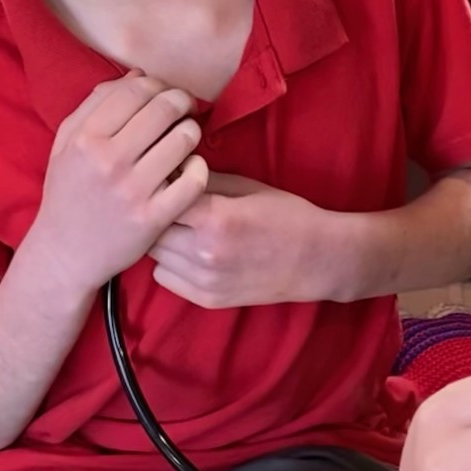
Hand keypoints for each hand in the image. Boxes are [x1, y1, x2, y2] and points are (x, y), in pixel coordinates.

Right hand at [31, 72, 207, 294]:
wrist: (65, 253)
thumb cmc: (68, 192)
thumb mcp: (67, 144)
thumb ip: (95, 105)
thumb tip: (137, 75)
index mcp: (86, 138)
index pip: (136, 89)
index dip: (158, 84)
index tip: (164, 94)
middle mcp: (109, 160)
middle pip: (165, 108)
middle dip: (181, 102)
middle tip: (184, 109)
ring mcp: (133, 190)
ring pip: (185, 138)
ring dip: (191, 132)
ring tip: (184, 139)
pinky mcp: (154, 218)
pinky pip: (195, 178)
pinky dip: (199, 168)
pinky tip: (189, 170)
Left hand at [149, 174, 355, 308]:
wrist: (317, 260)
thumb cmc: (287, 216)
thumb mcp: (248, 187)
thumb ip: (204, 180)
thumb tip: (170, 170)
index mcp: (216, 218)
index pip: (163, 196)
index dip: (163, 185)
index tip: (168, 180)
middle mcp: (204, 253)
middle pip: (153, 228)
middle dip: (158, 213)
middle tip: (172, 205)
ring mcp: (205, 281)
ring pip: (154, 255)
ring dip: (163, 239)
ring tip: (182, 229)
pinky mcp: (207, 300)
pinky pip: (164, 277)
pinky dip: (170, 264)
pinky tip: (190, 252)